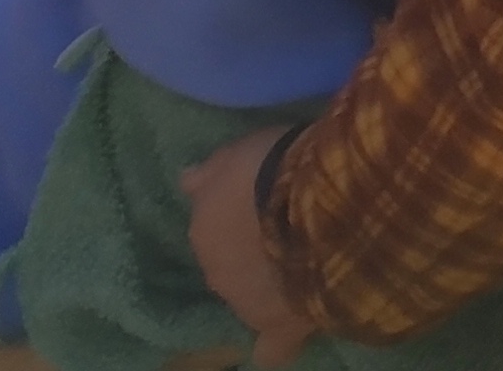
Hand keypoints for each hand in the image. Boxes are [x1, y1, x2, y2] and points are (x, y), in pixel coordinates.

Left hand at [184, 128, 316, 363]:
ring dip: (269, 284)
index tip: (258, 209)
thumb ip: (211, 175)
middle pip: (230, 265)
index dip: (235, 222)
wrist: (316, 205)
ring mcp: (245, 302)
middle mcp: (216, 270)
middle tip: (286, 234)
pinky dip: (279, 343)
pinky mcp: (280, 326)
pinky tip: (288, 338)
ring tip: (304, 267)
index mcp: (204, 230)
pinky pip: (275, 347)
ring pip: (250, 296)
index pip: (211, 230)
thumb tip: (187, 182)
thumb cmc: (275, 169)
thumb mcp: (236, 155)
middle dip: (252, 253)